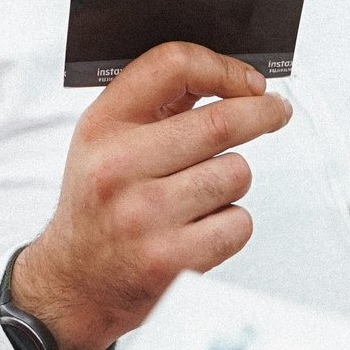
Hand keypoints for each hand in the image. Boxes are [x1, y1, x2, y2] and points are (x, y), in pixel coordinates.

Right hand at [11, 42, 291, 349]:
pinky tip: (200, 228)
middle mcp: (118, 168)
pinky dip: (231, 224)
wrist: (75, 283)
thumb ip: (157, 105)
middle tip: (274, 113)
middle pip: (220, 122)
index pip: (171, 65)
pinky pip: (239, 223)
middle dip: (262, 113)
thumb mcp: (104, 141)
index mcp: (101, 127)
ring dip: (232, 180)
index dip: (223, 68)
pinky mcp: (172, 260)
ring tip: (200, 194)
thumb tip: (230, 82)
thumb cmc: (98, 207)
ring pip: (236, 174)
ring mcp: (145, 216)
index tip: (248, 82)